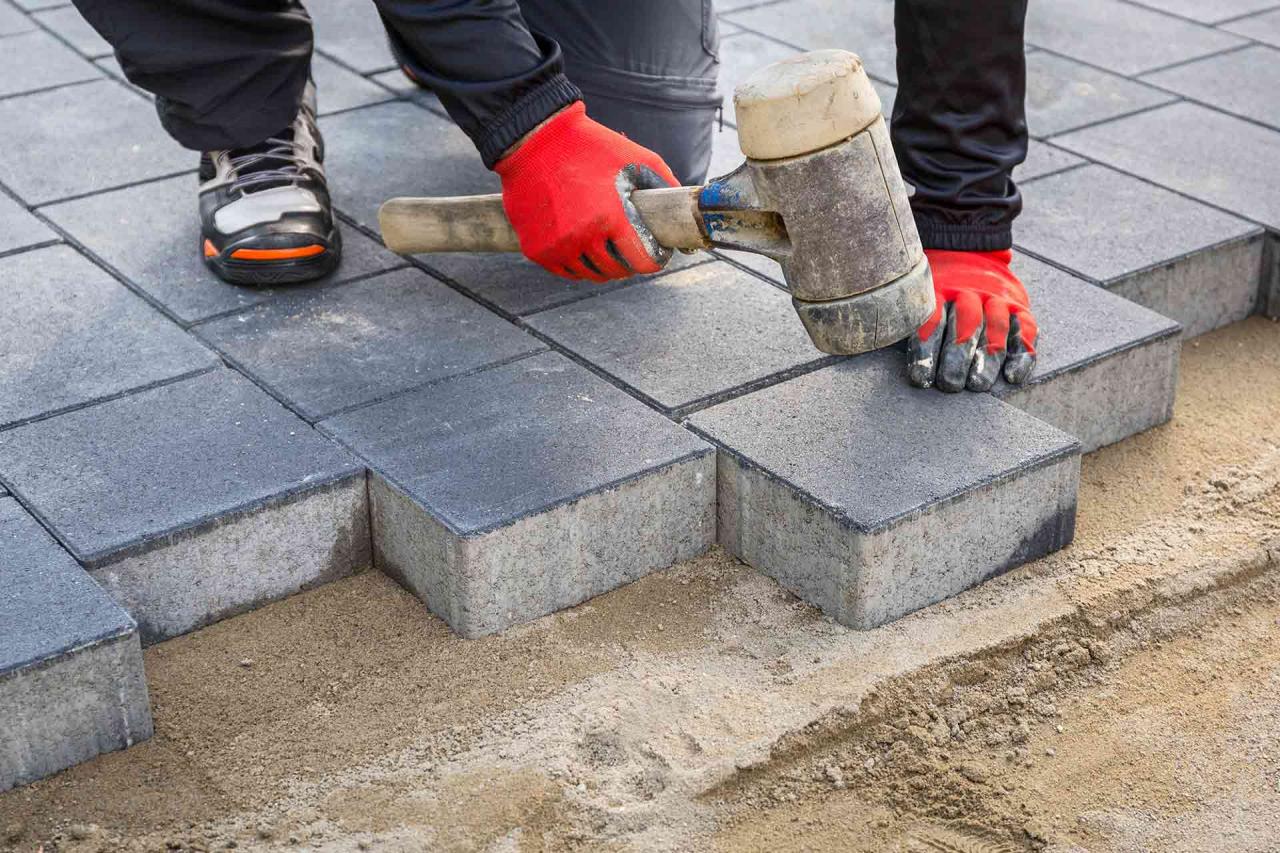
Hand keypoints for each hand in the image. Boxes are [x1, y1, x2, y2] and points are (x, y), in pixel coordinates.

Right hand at [494, 102, 677, 281]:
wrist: (536, 141)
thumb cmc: (591, 147)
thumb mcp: (637, 159)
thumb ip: (664, 185)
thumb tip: (684, 210)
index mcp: (609, 218)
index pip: (642, 262)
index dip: (654, 260)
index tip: (656, 252)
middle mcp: (581, 237)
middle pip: (617, 271)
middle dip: (630, 262)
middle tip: (631, 247)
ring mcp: (557, 246)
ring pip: (591, 274)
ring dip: (604, 265)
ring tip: (608, 246)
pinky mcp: (536, 250)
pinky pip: (567, 271)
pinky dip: (579, 263)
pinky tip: (585, 246)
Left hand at [907, 249, 1037, 391]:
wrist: (971, 250)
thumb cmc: (938, 287)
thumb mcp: (921, 293)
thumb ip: (913, 319)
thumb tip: (900, 356)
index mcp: (939, 289)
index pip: (932, 320)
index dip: (926, 350)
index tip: (920, 378)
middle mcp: (970, 292)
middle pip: (966, 324)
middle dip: (957, 358)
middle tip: (950, 384)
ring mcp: (996, 297)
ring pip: (995, 326)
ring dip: (988, 357)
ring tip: (978, 384)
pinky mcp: (1019, 305)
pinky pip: (1025, 328)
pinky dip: (1022, 354)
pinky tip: (1013, 376)